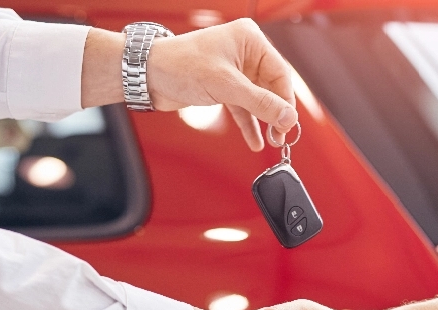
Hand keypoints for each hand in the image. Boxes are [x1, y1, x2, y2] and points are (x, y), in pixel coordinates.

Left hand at [81, 21, 296, 150]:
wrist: (148, 75)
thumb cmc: (181, 65)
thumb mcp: (226, 85)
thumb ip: (259, 103)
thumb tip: (287, 117)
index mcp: (250, 40)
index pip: (280, 74)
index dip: (286, 102)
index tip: (288, 124)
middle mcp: (245, 54)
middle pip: (272, 88)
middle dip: (276, 114)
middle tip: (280, 136)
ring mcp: (235, 72)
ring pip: (258, 101)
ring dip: (264, 122)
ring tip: (272, 141)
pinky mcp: (223, 88)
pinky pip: (244, 109)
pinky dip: (249, 125)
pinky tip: (255, 141)